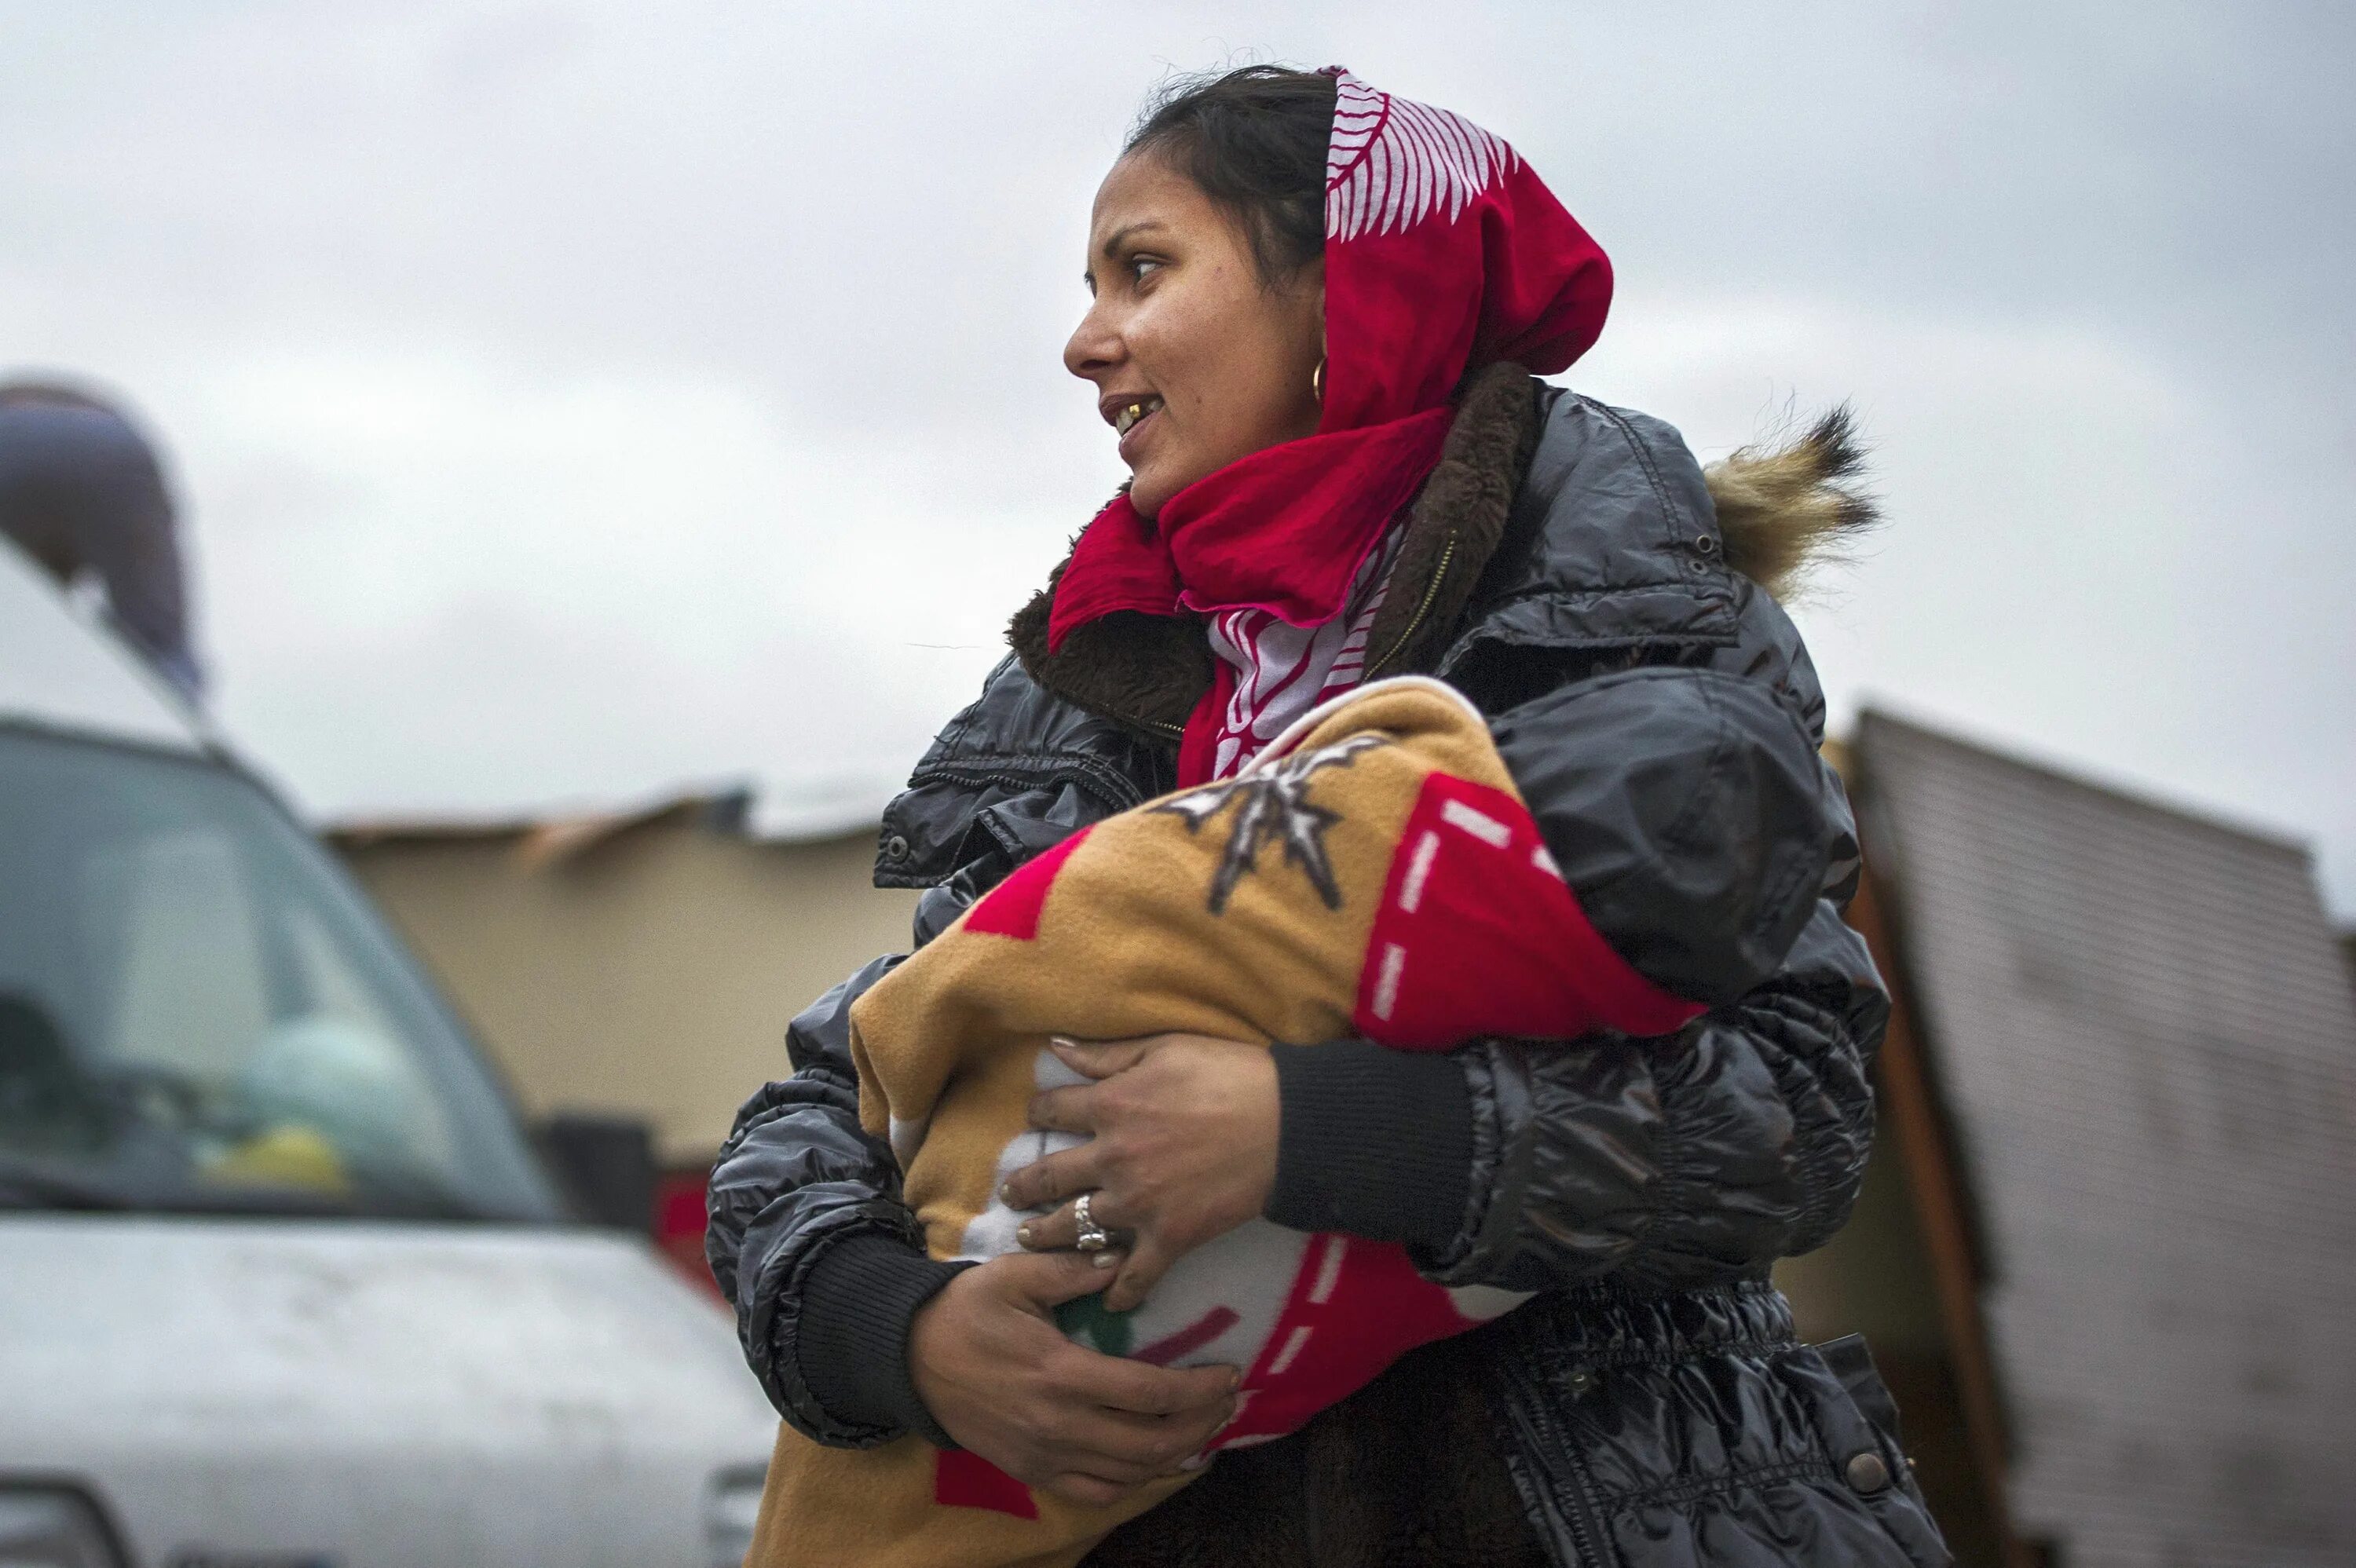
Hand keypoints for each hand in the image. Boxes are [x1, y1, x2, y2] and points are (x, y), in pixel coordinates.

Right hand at [907, 1250, 1239, 1506]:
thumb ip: (1072, 1269)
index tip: (1229, 1374)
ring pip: (1130, 1474)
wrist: (909, 1358)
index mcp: (1058, 1373)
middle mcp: (1057, 1426)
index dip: (1198, 1389)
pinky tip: (1158, 1458)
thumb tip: (1123, 1262)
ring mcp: (1044, 1456)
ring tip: (1205, 1427)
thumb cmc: (966, 1310)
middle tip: (1228, 1401)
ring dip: (1177, 1454)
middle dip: (1201, 1425)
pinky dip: (1136, 1480)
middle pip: (1150, 1443)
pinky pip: (1097, 1493)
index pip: (1148, 1394)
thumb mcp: (1013, 1274)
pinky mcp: (1031, 1473)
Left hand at [1003, 1033, 1278, 1312]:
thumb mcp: (1164, 1047)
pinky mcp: (1169, 1238)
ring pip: (1074, 1228)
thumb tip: (1054, 1046)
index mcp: (1109, 1106)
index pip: (1049, 1111)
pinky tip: (1108, 1301)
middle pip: (1048, 1176)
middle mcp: (1111, 1159)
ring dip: (1046, 1235)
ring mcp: (1137, 1204)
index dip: (1038, 1114)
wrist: (1286, 1124)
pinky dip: (1119, 1293)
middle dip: (1022, 1185)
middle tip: (1010, 1192)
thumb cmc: (1230, 1074)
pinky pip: (1133, 1276)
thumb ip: (1105, 1054)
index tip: (1036, 1119)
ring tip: (1029, 1238)